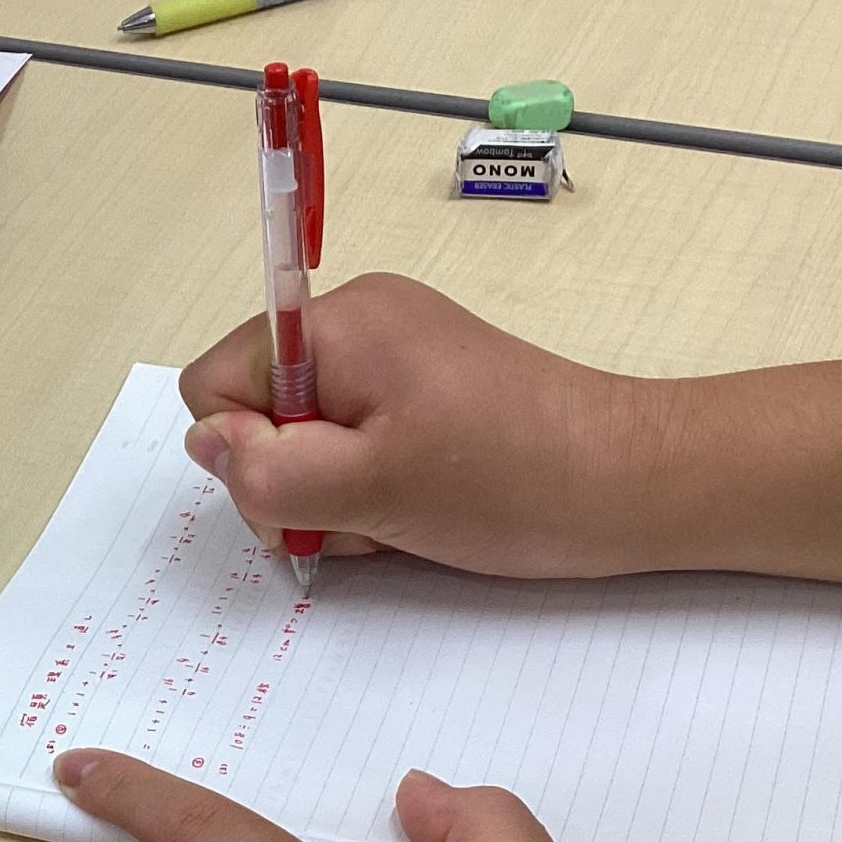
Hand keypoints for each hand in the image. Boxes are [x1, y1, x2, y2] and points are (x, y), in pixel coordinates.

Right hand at [179, 272, 672, 580]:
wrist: (633, 484)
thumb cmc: (509, 482)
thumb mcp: (368, 489)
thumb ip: (266, 471)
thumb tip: (208, 446)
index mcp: (340, 324)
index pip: (219, 384)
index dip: (247, 454)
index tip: (313, 494)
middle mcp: (363, 322)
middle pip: (262, 410)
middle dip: (293, 480)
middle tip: (362, 517)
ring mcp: (399, 355)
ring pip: (309, 436)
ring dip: (335, 494)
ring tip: (397, 519)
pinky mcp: (429, 390)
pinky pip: (358, 439)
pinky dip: (371, 487)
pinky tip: (414, 512)